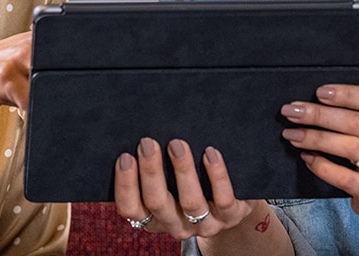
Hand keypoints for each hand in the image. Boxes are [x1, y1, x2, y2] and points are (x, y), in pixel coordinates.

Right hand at [112, 137, 261, 240]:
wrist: (233, 204)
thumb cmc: (191, 183)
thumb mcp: (169, 182)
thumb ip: (153, 166)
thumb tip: (134, 134)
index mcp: (153, 217)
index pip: (129, 209)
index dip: (125, 185)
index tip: (125, 157)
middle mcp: (175, 225)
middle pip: (157, 203)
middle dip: (151, 171)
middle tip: (147, 143)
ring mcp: (204, 224)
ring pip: (190, 202)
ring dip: (183, 171)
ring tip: (178, 144)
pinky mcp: (229, 217)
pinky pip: (223, 199)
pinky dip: (216, 175)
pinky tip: (210, 153)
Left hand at [280, 73, 358, 219]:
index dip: (346, 93)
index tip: (319, 91)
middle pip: (355, 122)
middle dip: (318, 114)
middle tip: (291, 110)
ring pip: (348, 147)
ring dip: (314, 138)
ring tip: (291, 133)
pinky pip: (343, 177)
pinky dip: (320, 165)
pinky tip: (306, 156)